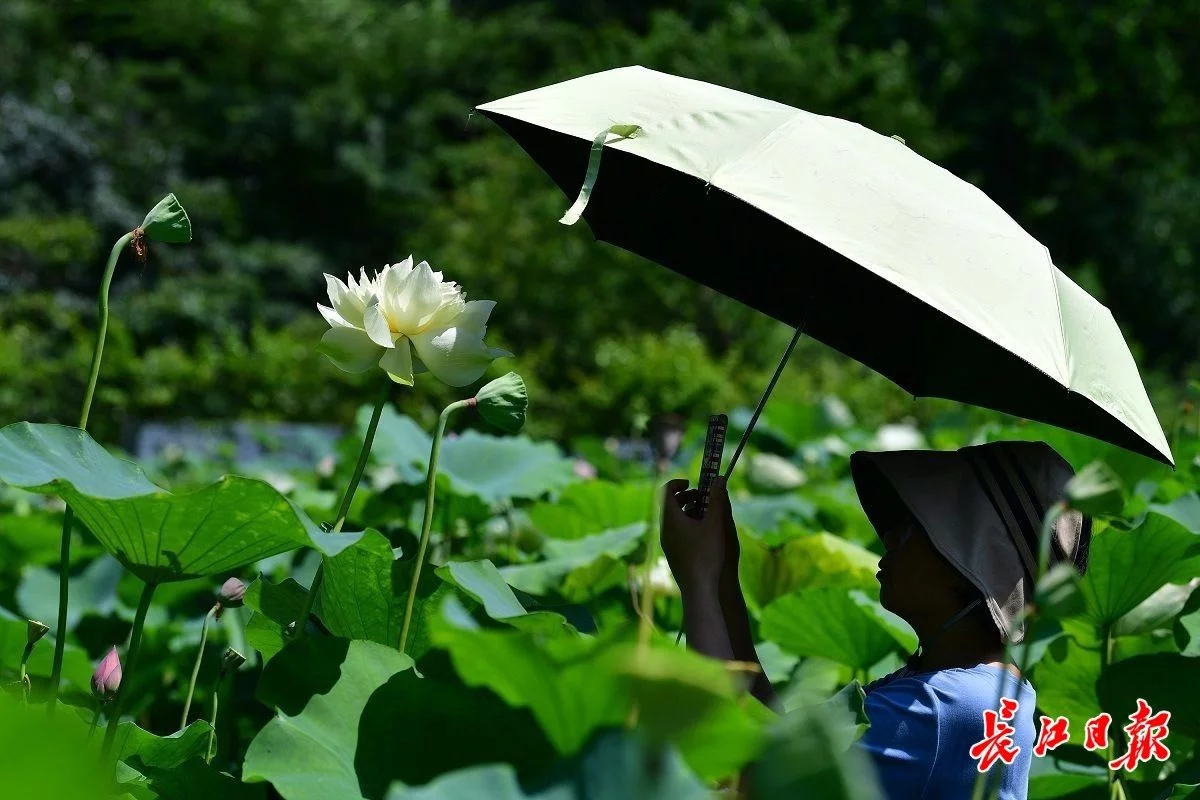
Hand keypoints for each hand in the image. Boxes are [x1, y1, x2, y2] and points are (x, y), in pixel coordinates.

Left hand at [660, 476, 734, 593]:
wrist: (700, 590)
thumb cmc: (708, 554)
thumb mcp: (717, 523)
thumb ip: (718, 499)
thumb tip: (718, 479)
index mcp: (671, 520)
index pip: (665, 492)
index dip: (677, 482)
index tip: (693, 482)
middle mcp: (665, 531)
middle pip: (669, 506)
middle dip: (686, 496)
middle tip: (702, 497)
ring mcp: (667, 544)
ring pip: (673, 520)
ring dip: (688, 511)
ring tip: (707, 514)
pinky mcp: (673, 555)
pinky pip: (676, 533)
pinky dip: (687, 525)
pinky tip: (705, 533)